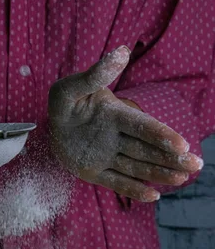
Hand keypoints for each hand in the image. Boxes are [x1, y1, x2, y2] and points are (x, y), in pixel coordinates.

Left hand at [48, 46, 202, 201]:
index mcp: (115, 115)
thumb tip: (121, 52)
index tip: (182, 144)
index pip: (143, 126)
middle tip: (196, 164)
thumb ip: (96, 74)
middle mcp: (116, 138)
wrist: (53, 124)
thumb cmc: (64, 102)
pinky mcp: (96, 172)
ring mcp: (108, 157)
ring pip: (137, 167)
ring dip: (160, 173)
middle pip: (148, 149)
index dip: (162, 135)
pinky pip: (117, 182)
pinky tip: (154, 197)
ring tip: (183, 178)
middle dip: (172, 157)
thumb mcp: (72, 87)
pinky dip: (134, 190)